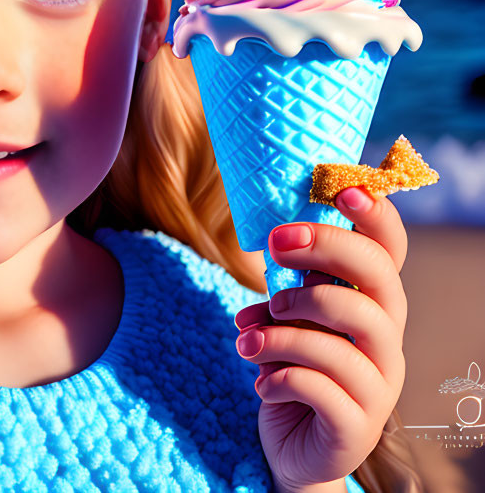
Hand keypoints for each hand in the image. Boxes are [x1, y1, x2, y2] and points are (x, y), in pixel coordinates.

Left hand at [232, 186, 407, 492]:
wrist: (295, 446)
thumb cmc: (293, 368)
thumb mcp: (288, 317)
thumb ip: (288, 281)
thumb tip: (276, 237)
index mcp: (370, 304)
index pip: (389, 252)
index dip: (375, 217)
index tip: (340, 189)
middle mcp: (385, 340)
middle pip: (377, 281)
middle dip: (322, 252)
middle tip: (274, 247)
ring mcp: (378, 384)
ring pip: (341, 337)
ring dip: (282, 330)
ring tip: (246, 337)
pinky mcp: (356, 425)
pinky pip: (319, 387)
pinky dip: (278, 376)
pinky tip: (259, 380)